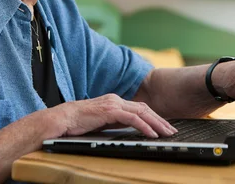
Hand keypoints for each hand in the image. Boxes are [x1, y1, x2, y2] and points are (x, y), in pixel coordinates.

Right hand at [52, 94, 176, 137]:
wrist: (62, 119)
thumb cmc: (78, 123)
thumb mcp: (101, 122)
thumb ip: (115, 122)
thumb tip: (129, 130)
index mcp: (115, 101)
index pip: (139, 108)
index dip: (153, 117)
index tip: (163, 127)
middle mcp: (116, 99)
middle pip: (144, 108)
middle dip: (160, 120)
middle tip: (171, 130)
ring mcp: (113, 103)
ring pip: (142, 112)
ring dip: (156, 123)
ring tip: (167, 133)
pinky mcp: (110, 111)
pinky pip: (132, 119)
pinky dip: (144, 126)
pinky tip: (152, 134)